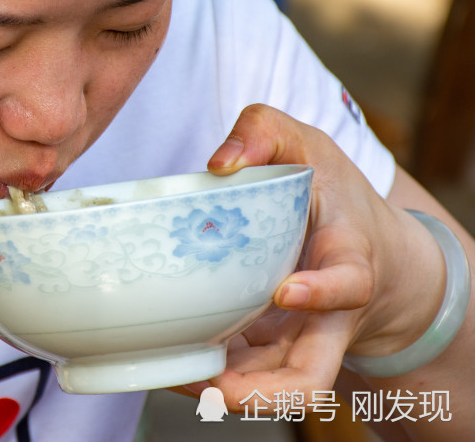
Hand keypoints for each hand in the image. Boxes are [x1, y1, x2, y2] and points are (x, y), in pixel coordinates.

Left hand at [183, 104, 443, 407]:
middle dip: (264, 393)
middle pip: (311, 376)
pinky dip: (208, 377)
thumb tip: (220, 163)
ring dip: (226, 394)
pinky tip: (165, 363)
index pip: (350, 284)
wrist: (361, 239)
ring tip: (173, 378)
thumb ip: (265, 133)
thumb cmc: (328, 191)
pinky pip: (244, 375)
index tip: (286, 292)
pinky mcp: (270, 347)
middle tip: (214, 384)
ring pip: (276, 391)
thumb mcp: (304, 143)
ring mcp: (299, 339)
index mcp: (346, 258)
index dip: (322, 293)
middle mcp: (327, 314)